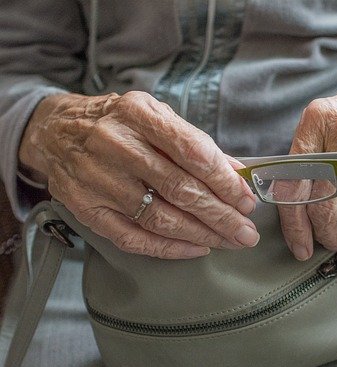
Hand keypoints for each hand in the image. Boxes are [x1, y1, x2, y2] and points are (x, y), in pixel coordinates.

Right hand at [19, 91, 259, 258]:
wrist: (56, 131)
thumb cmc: (120, 124)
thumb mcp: (157, 116)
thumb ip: (196, 143)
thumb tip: (237, 174)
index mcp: (138, 114)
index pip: (192, 152)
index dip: (224, 181)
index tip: (247, 200)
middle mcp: (115, 145)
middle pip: (179, 189)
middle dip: (221, 216)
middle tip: (247, 232)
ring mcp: (97, 180)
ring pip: (159, 218)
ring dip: (202, 235)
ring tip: (229, 242)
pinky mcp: (86, 208)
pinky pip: (133, 238)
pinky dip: (169, 248)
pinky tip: (196, 248)